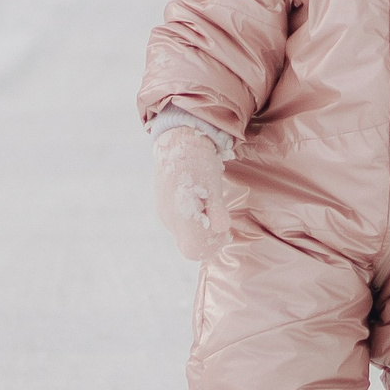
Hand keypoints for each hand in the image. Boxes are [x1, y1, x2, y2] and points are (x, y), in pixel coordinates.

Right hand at [154, 126, 234, 261]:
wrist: (178, 140)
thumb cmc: (198, 161)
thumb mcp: (212, 184)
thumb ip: (216, 209)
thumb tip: (221, 229)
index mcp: (181, 214)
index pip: (194, 249)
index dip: (211, 245)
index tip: (224, 231)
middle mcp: (169, 218)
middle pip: (189, 245)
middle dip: (207, 239)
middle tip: (221, 222)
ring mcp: (165, 213)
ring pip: (185, 235)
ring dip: (201, 230)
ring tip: (212, 208)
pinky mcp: (165, 207)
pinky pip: (181, 224)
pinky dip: (193, 222)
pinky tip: (202, 204)